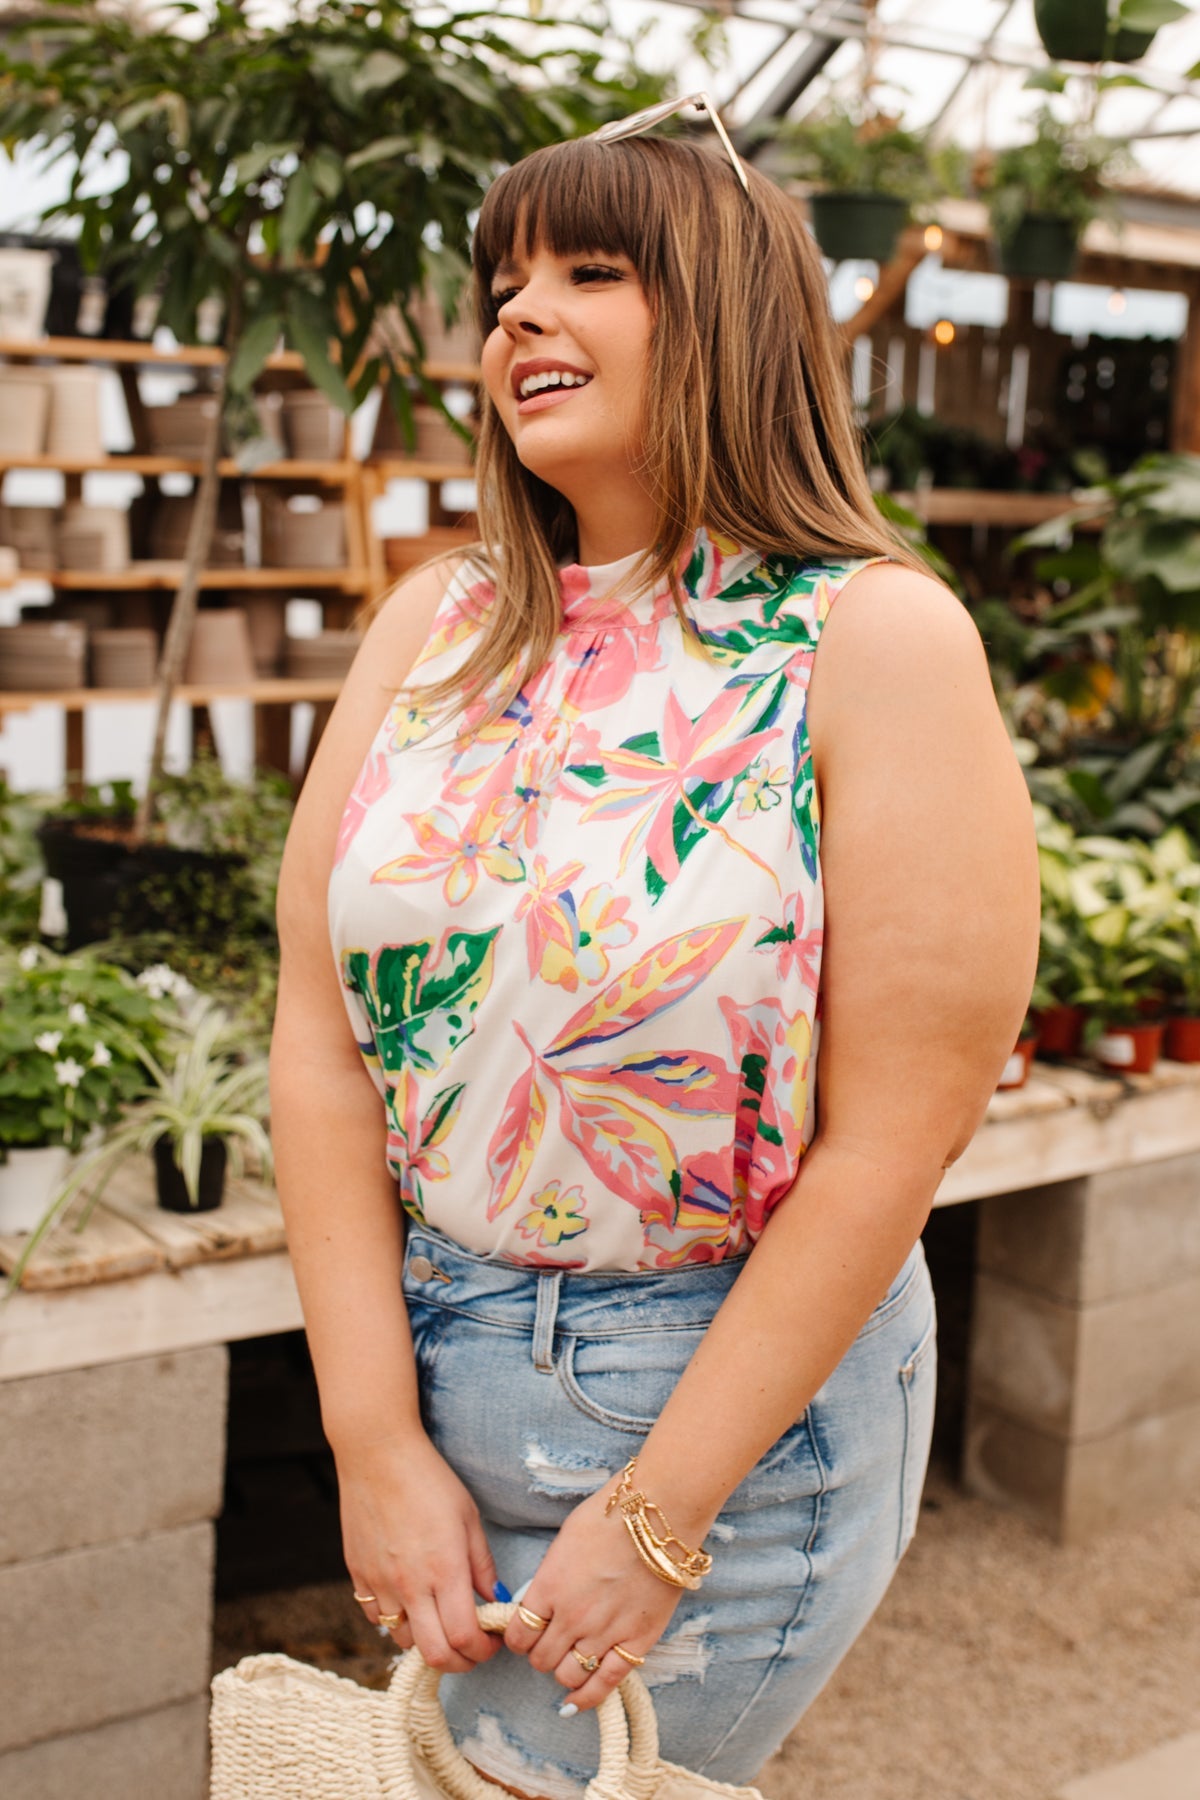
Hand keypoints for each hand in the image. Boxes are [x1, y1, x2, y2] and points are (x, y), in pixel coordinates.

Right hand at [337, 1428, 500, 1672]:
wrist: (378, 1454)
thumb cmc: (429, 1479)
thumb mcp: (468, 1517)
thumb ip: (482, 1565)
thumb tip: (496, 1600)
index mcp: (444, 1570)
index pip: (465, 1639)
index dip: (484, 1651)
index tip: (493, 1642)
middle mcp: (410, 1585)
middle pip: (435, 1655)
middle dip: (460, 1662)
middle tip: (471, 1647)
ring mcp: (380, 1584)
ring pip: (403, 1642)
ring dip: (427, 1642)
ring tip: (440, 1621)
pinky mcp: (358, 1575)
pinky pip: (376, 1618)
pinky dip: (396, 1622)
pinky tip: (410, 1602)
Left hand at [503, 1471, 687, 1711]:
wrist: (658, 1513)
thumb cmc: (610, 1516)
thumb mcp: (564, 1542)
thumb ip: (549, 1577)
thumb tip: (540, 1601)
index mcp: (549, 1587)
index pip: (519, 1634)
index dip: (518, 1638)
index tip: (525, 1635)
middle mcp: (572, 1617)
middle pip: (540, 1659)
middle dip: (541, 1653)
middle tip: (550, 1643)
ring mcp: (604, 1632)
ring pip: (568, 1675)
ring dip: (564, 1671)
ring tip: (570, 1659)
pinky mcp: (636, 1642)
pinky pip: (605, 1684)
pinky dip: (588, 1697)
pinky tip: (578, 1701)